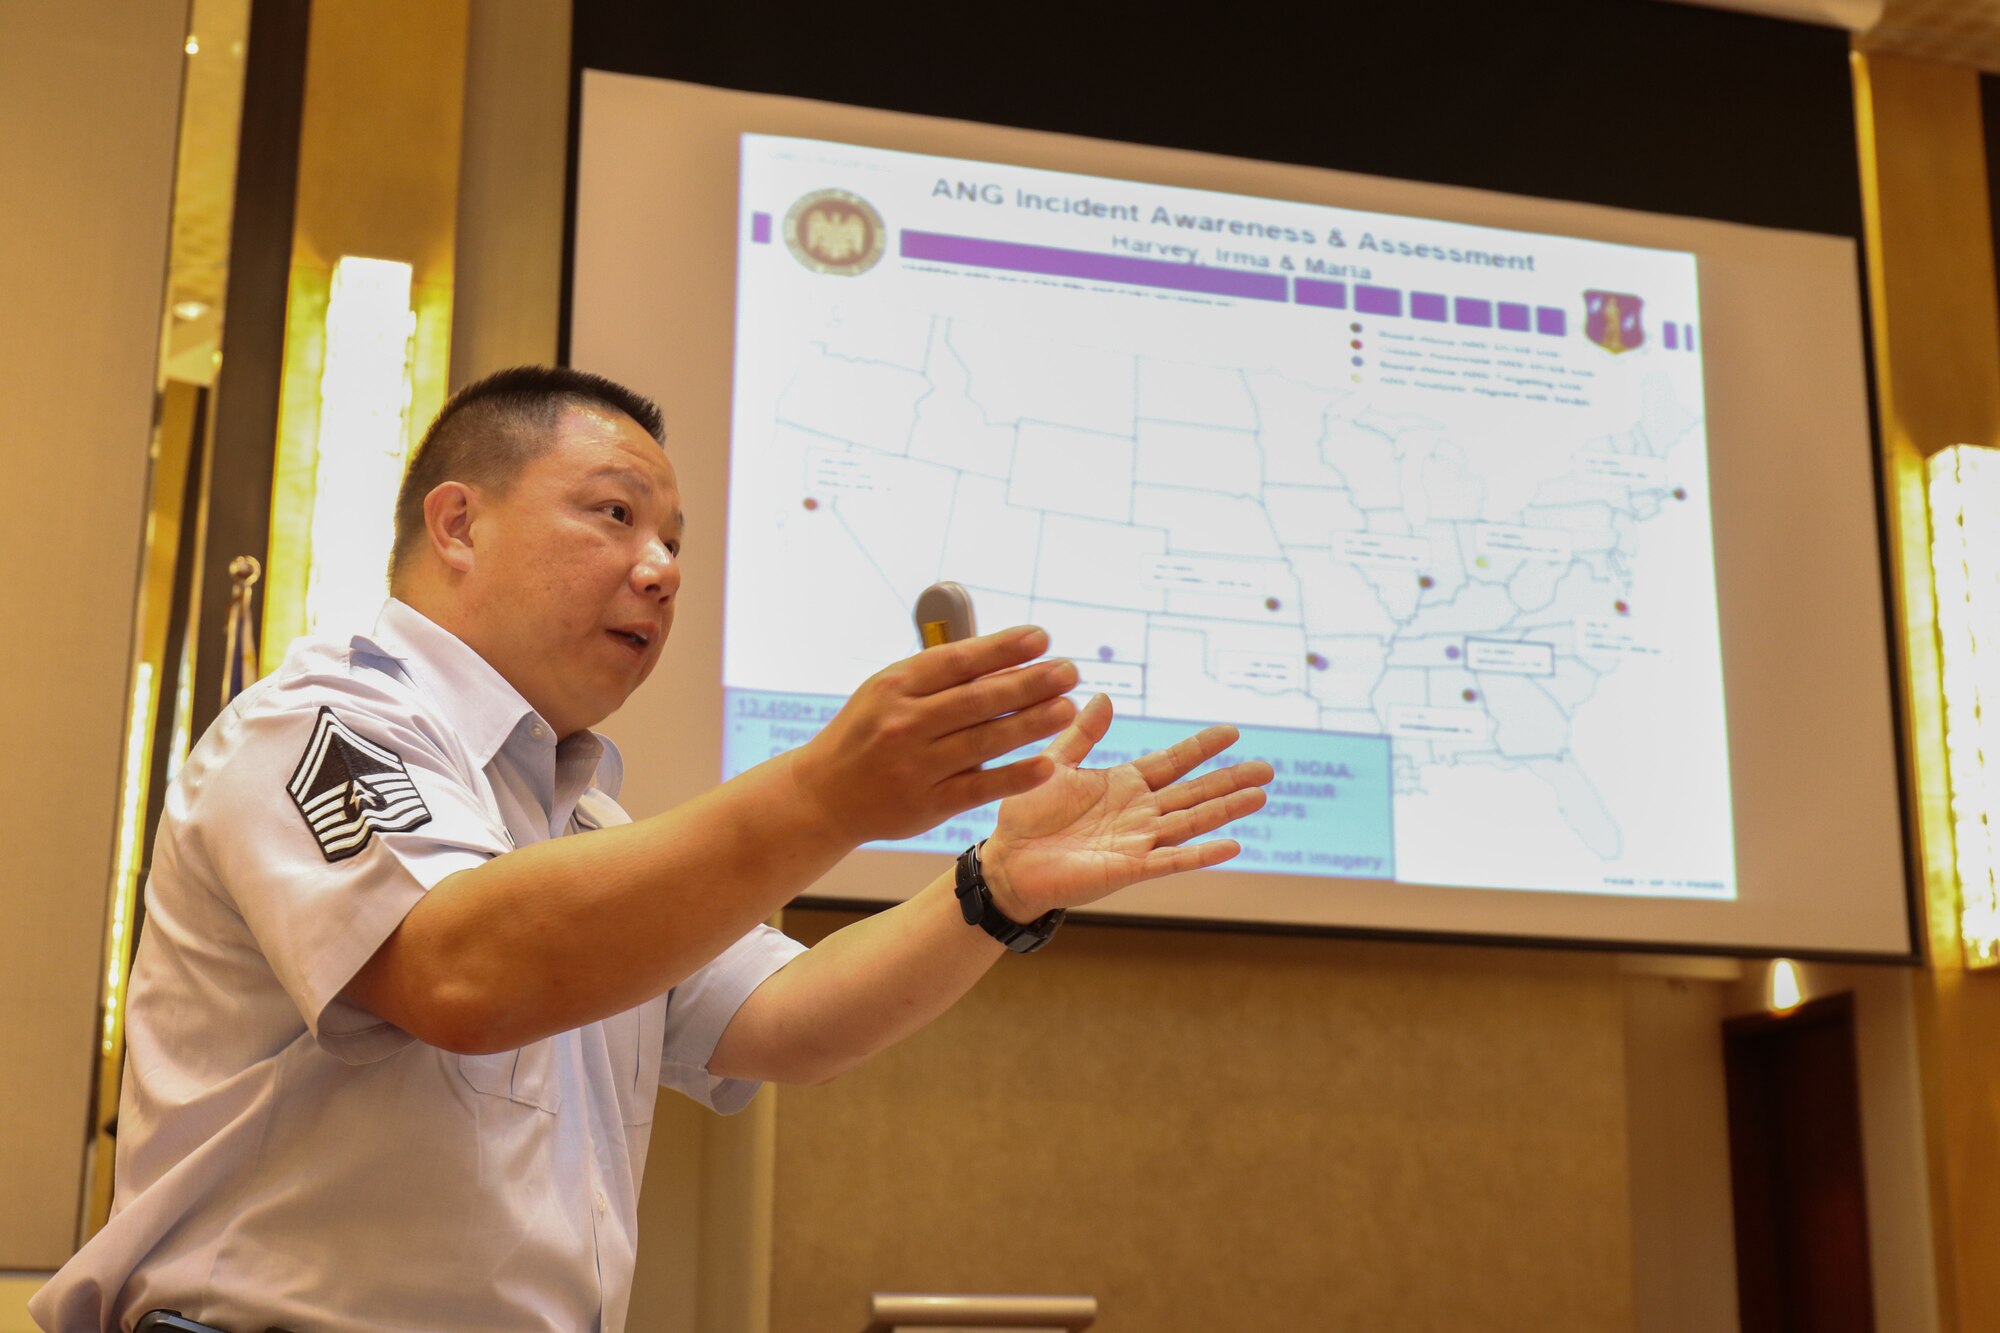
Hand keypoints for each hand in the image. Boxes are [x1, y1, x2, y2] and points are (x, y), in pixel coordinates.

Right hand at [789, 627, 1079, 843]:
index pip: (958, 661)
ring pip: (985, 740)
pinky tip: (1047, 765)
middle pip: (978, 699)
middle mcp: (905, 723)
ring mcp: (916, 766)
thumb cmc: (866, 734)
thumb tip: (998, 651)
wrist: (824, 795)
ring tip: (1067, 708)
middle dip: (1029, 682)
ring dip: (1031, 723)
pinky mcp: (927, 804)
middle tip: (1068, 671)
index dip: (1003, 648)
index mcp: (895, 686)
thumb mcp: (886, 691)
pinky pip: (980, 787)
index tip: (1041, 637)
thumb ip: (934, 674)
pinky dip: (1015, 776)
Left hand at [979, 695, 1273, 921]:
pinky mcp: (1129, 869)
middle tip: (1267, 767)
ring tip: (1260, 795)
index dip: (1200, 747)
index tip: (1231, 730)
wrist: (1007, 862)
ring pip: (1192, 822)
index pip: (1171, 762)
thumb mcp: (1053, 764)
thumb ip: (1081, 735)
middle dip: (1229, 779)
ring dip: (1226, 809)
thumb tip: (1105, 697)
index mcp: (1123, 785)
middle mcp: (1138, 813)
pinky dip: (1202, 854)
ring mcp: (1137, 842)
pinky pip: (1172, 860)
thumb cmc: (1026, 816)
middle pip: (1194, 793)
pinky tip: (1232, 844)